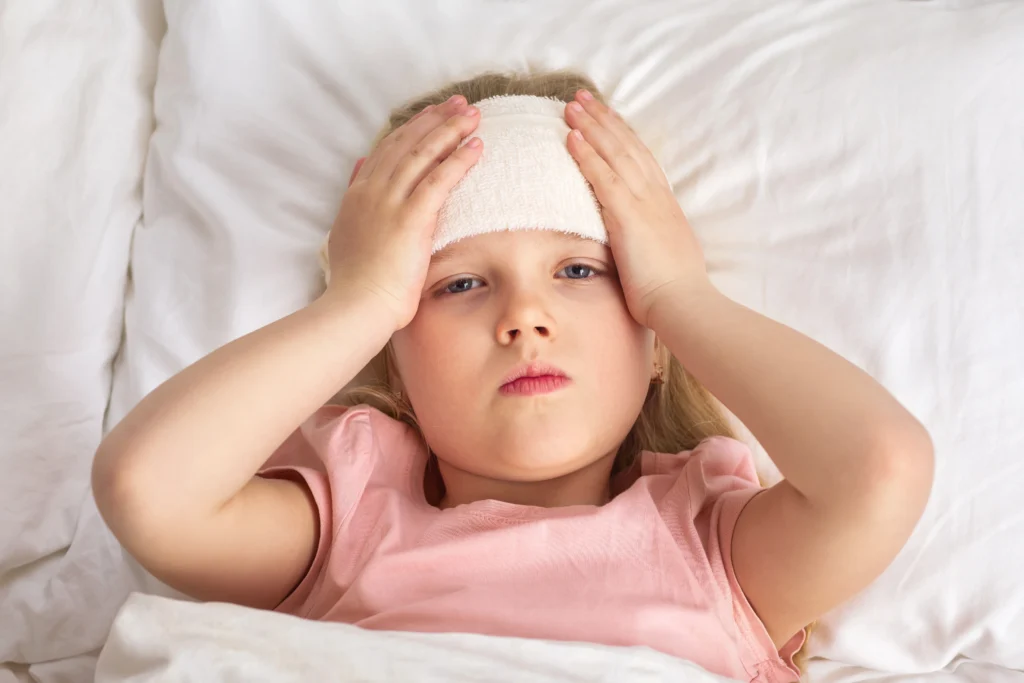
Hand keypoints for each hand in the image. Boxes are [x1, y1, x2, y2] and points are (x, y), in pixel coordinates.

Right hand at [325, 95, 482, 329]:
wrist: (356, 305)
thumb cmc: (357, 284)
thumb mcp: (346, 234)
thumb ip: (356, 200)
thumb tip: (359, 167)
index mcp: (357, 195)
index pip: (387, 149)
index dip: (412, 128)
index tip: (433, 113)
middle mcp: (371, 191)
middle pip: (407, 143)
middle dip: (435, 119)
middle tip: (459, 103)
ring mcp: (389, 202)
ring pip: (424, 154)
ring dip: (451, 130)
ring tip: (473, 115)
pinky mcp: (410, 217)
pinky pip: (439, 179)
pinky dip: (459, 159)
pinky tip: (476, 146)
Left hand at [564, 90, 710, 328]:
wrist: (684, 302)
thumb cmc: (675, 292)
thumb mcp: (664, 256)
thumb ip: (652, 242)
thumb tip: (643, 243)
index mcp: (665, 205)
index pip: (642, 160)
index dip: (622, 135)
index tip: (606, 117)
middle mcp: (656, 196)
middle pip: (628, 147)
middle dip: (604, 120)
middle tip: (582, 98)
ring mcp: (644, 203)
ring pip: (615, 153)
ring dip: (592, 127)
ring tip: (571, 107)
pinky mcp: (628, 216)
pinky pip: (604, 178)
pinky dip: (587, 155)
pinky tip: (571, 138)